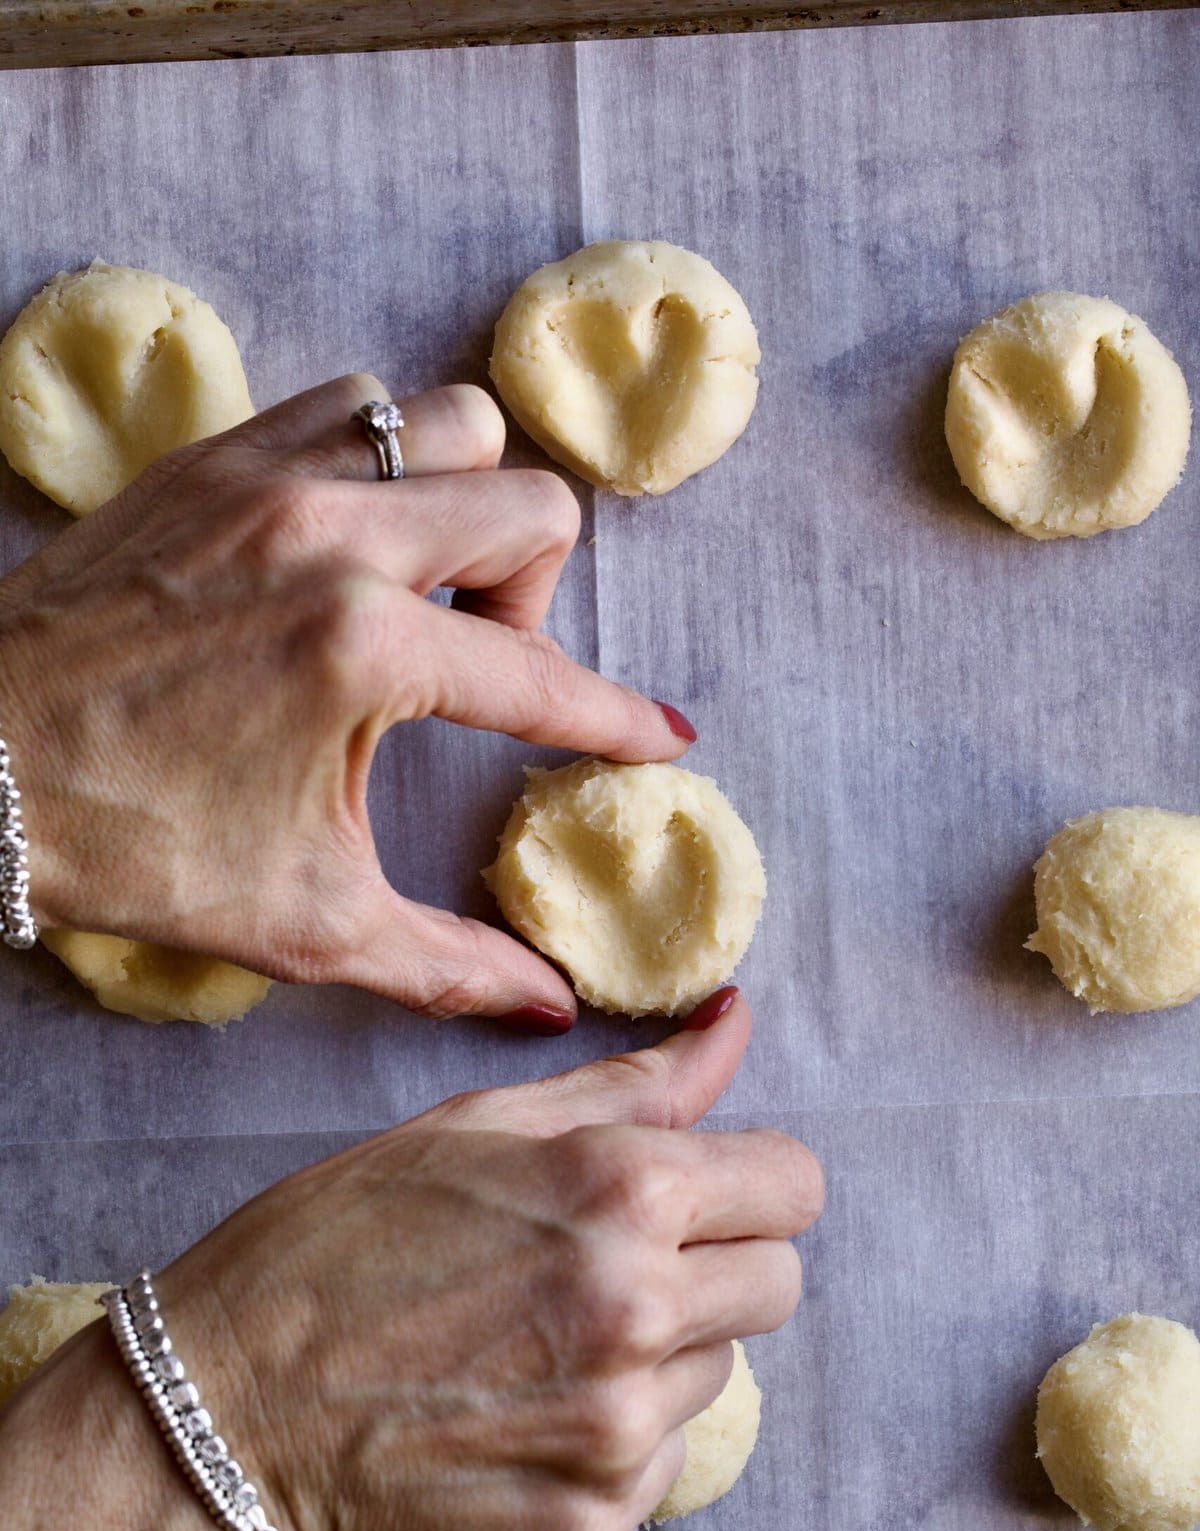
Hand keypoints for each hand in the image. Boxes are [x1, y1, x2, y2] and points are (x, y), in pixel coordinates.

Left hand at [0, 376, 693, 1022]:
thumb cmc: (130, 845)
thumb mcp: (306, 921)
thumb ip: (448, 964)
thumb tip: (547, 1004)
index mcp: (364, 652)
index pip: (540, 680)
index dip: (615, 719)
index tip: (658, 735)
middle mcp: (330, 539)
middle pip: (528, 503)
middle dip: (540, 593)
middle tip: (486, 665)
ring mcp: (268, 481)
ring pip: (445, 425)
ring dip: (468, 502)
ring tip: (423, 588)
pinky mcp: (212, 457)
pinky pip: (348, 406)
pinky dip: (382, 458)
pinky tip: (352, 539)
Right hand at [156, 992, 822, 1530]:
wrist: (232, 1397)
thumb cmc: (347, 1234)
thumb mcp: (485, 1123)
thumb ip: (638, 1082)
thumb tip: (735, 1020)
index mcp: (623, 1190)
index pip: (796, 1186)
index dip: (748, 1181)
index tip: (695, 1191)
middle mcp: (639, 1311)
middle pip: (779, 1283)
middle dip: (717, 1262)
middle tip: (612, 1260)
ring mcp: (618, 1431)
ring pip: (719, 1371)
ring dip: (662, 1349)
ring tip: (544, 1335)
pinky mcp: (591, 1523)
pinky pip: (661, 1461)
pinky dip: (613, 1434)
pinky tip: (522, 1406)